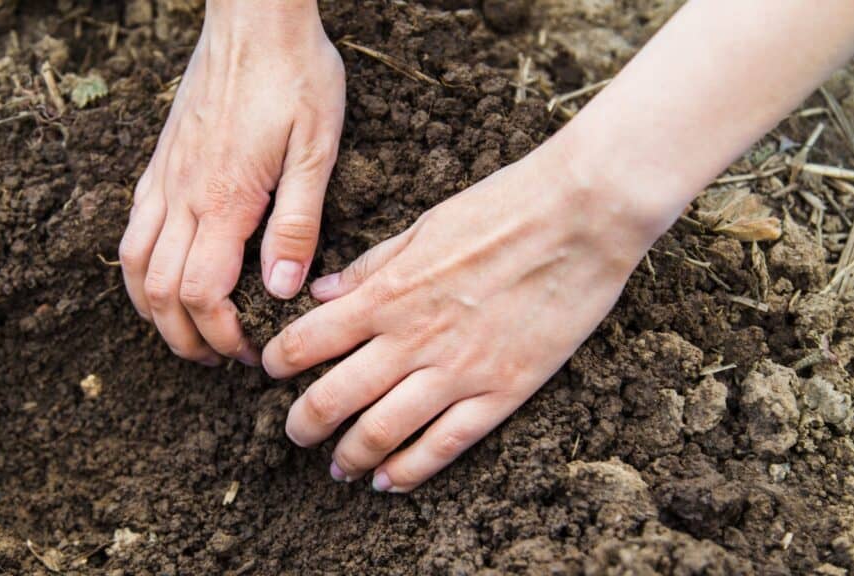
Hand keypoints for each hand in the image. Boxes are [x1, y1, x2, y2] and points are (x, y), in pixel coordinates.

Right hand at [119, 0, 344, 365]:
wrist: (253, 17)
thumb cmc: (295, 77)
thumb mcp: (317, 150)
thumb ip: (297, 224)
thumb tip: (280, 290)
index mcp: (225, 200)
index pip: (203, 295)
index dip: (222, 336)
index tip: (248, 354)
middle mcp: (182, 196)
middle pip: (160, 293)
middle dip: (184, 339)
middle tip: (216, 359)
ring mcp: (163, 179)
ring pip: (134, 266)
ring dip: (154, 312)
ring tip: (185, 333)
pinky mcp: (159, 163)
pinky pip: (131, 230)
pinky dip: (139, 271)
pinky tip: (161, 278)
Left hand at [262, 135, 678, 491]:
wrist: (582, 216)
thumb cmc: (503, 208)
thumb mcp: (424, 226)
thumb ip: (370, 267)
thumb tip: (319, 293)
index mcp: (387, 293)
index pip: (307, 341)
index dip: (278, 363)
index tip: (271, 371)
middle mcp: (412, 339)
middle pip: (333, 398)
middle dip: (302, 424)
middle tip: (295, 433)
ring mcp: (457, 371)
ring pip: (382, 432)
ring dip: (348, 455)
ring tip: (336, 466)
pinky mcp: (502, 392)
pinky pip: (444, 445)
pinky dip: (409, 471)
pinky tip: (388, 481)